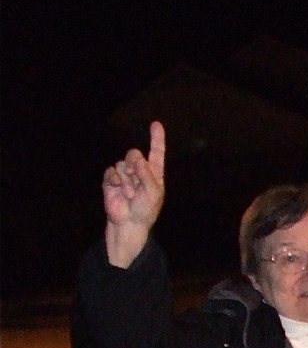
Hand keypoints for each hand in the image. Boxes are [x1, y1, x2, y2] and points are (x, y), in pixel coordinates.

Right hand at [103, 121, 165, 266]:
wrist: (129, 223)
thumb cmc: (145, 210)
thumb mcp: (153, 193)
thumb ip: (147, 174)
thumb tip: (139, 158)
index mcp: (154, 173)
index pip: (156, 152)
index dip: (156, 138)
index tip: (156, 124)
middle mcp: (139, 171)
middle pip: (133, 154)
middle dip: (134, 166)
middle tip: (137, 182)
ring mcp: (125, 175)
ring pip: (122, 163)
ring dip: (127, 180)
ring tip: (130, 194)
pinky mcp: (112, 180)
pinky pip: (111, 171)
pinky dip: (115, 180)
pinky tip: (119, 189)